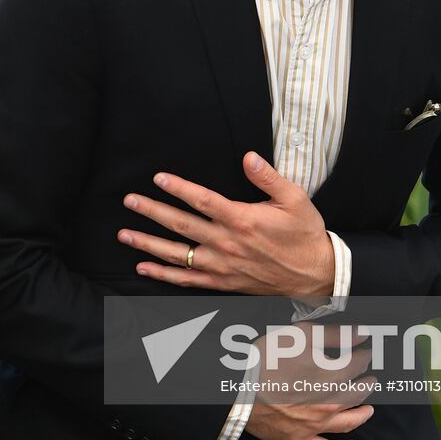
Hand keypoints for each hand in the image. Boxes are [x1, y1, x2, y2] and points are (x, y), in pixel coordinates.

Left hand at [118, 152, 334, 300]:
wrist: (316, 275)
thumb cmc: (305, 234)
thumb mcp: (295, 198)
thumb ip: (268, 177)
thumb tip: (248, 157)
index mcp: (242, 219)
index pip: (202, 200)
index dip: (178, 188)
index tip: (157, 178)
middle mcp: (227, 243)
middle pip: (181, 225)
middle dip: (152, 212)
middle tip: (129, 201)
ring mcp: (223, 266)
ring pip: (178, 254)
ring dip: (148, 243)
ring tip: (124, 234)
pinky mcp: (224, 283)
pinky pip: (188, 280)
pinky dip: (164, 275)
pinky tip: (144, 267)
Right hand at [246, 326, 376, 439]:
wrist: (239, 387)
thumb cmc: (267, 358)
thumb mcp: (300, 336)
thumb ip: (334, 334)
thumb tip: (360, 333)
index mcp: (332, 376)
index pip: (358, 364)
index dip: (364, 355)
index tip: (366, 350)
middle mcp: (330, 403)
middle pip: (358, 393)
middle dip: (367, 383)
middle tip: (370, 377)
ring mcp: (317, 425)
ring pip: (350, 422)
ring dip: (363, 414)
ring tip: (369, 409)